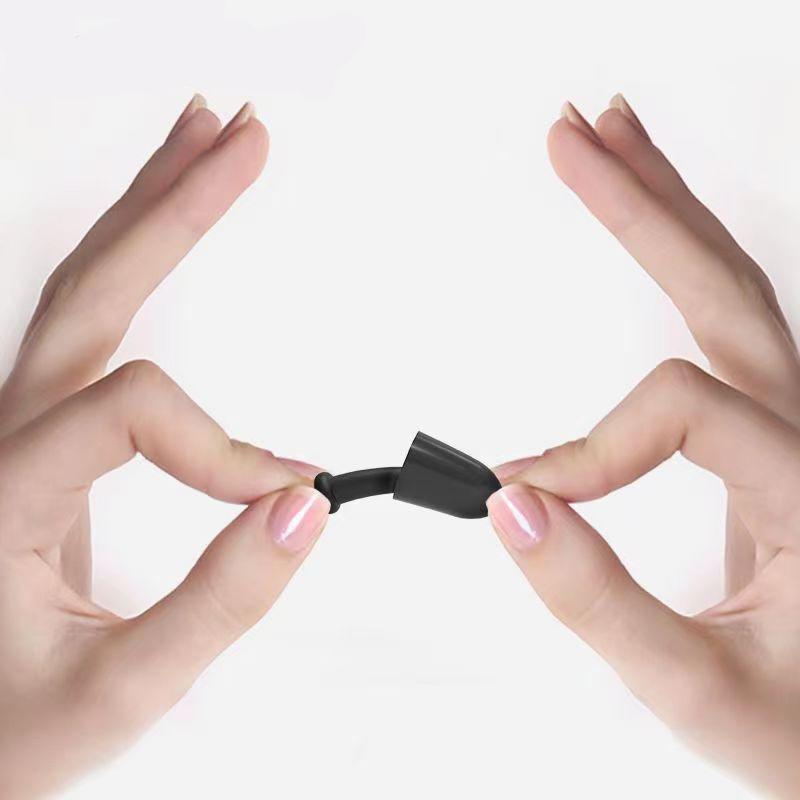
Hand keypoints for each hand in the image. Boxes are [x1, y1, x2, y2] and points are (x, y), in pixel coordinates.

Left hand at [0, 96, 328, 797]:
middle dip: (174, 202)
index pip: (137, 411)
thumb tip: (302, 509)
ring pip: (83, 287)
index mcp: (7, 490)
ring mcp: (24, 426)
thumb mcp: (121, 689)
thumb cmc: (13, 726)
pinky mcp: (51, 433)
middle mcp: (7, 438)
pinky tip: (164, 230)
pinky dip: (137, 260)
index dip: (226, 448)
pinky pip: (93, 325)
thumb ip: (218, 603)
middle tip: (245, 135)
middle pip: (90, 284)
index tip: (288, 497)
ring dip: (149, 207)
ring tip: (207, 141)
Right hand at [490, 96, 799, 797]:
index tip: (529, 497)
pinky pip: (727, 326)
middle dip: (642, 203)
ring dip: (668, 208)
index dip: (591, 445)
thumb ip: (599, 602)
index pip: (680, 409)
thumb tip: (515, 506)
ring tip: (609, 142)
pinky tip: (653, 229)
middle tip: (571, 135)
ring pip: (736, 289)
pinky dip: (680, 261)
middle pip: (728, 287)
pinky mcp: (767, 437)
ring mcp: (793, 428)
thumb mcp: (699, 691)